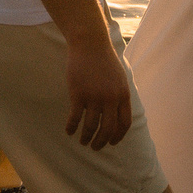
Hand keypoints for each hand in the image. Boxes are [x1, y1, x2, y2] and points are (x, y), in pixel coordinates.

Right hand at [64, 34, 134, 149]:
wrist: (90, 44)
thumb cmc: (104, 60)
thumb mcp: (119, 78)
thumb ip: (120, 95)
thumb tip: (117, 114)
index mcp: (123, 95)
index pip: (124, 123)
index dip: (118, 136)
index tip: (111, 143)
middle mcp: (110, 98)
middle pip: (108, 129)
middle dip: (101, 142)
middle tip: (95, 147)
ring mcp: (94, 97)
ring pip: (91, 126)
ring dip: (86, 137)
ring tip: (82, 141)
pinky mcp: (78, 94)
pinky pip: (75, 117)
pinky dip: (71, 127)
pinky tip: (68, 131)